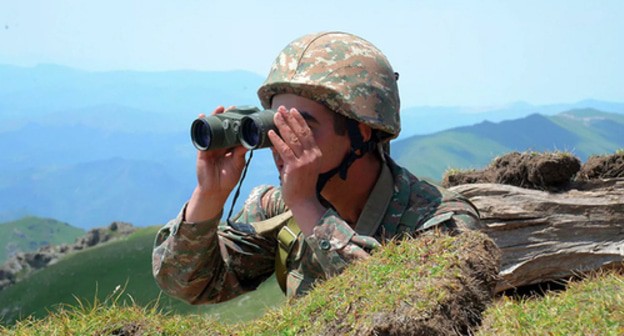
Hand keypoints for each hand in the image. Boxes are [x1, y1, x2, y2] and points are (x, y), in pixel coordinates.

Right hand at [186, 106, 247, 221]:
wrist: (216, 190)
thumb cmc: (228, 178)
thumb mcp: (238, 163)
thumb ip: (240, 152)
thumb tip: (248, 141)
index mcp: (231, 148)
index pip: (235, 133)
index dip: (238, 123)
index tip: (243, 113)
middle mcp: (221, 145)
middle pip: (224, 128)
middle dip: (227, 117)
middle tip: (232, 107)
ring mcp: (211, 147)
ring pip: (213, 130)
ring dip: (215, 118)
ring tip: (219, 108)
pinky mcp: (203, 150)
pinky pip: (202, 136)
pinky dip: (202, 127)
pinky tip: (202, 117)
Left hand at [268, 106, 325, 234]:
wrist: (303, 202)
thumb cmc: (300, 186)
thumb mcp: (298, 167)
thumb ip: (289, 155)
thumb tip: (276, 143)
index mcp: (316, 153)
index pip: (308, 133)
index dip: (299, 120)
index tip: (292, 110)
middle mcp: (313, 155)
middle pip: (301, 132)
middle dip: (290, 119)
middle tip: (282, 108)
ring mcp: (305, 161)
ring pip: (293, 139)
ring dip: (283, 126)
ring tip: (275, 116)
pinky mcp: (295, 167)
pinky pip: (285, 150)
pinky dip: (277, 140)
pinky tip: (270, 133)